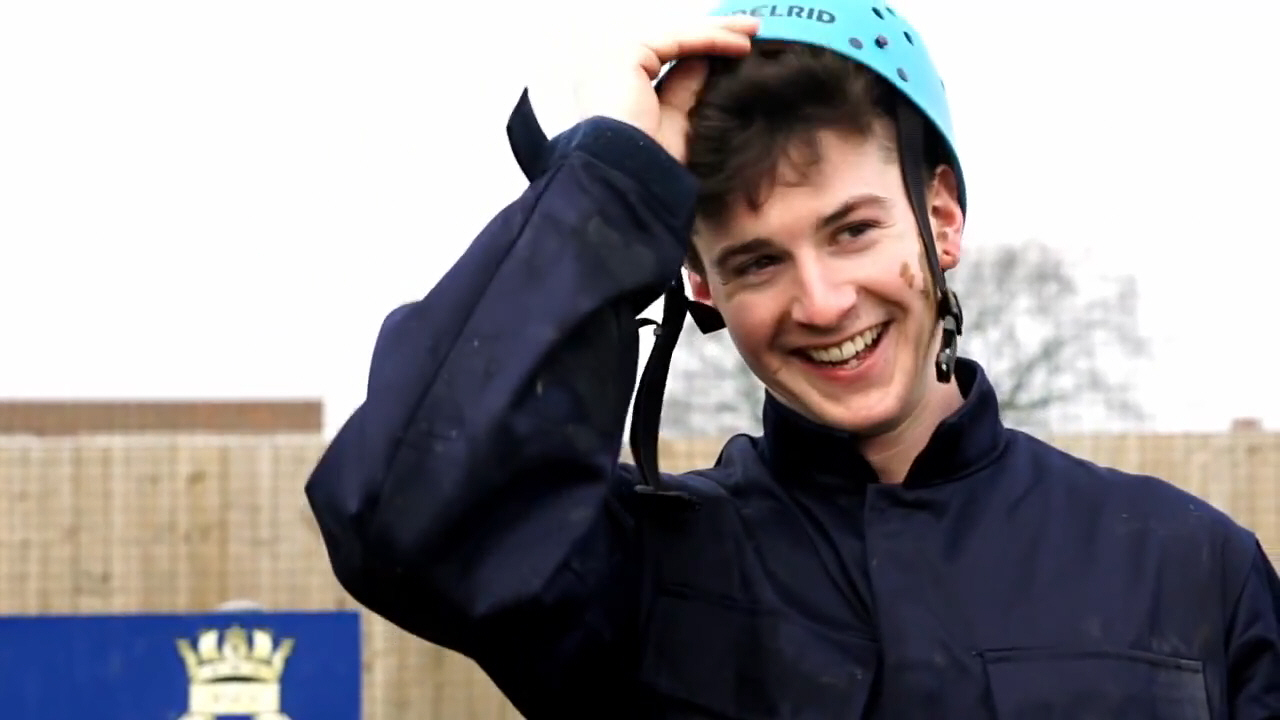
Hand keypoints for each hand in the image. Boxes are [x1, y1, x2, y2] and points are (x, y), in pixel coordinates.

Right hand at [573, 15, 759, 162]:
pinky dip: (712, 40)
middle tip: (751, 30)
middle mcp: (614, 67)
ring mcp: (617, 57)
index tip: (738, 50)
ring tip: (754, 30)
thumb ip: (688, 88)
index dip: (703, 50)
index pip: (668, 57)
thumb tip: (708, 61)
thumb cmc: (648, 164)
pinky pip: (680, 41)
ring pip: (678, 37)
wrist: (625, 177)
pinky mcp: (629, 53)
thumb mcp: (677, 121)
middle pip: (674, 42)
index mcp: (619, 85)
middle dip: (715, 33)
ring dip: (718, 31)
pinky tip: (741, 43)